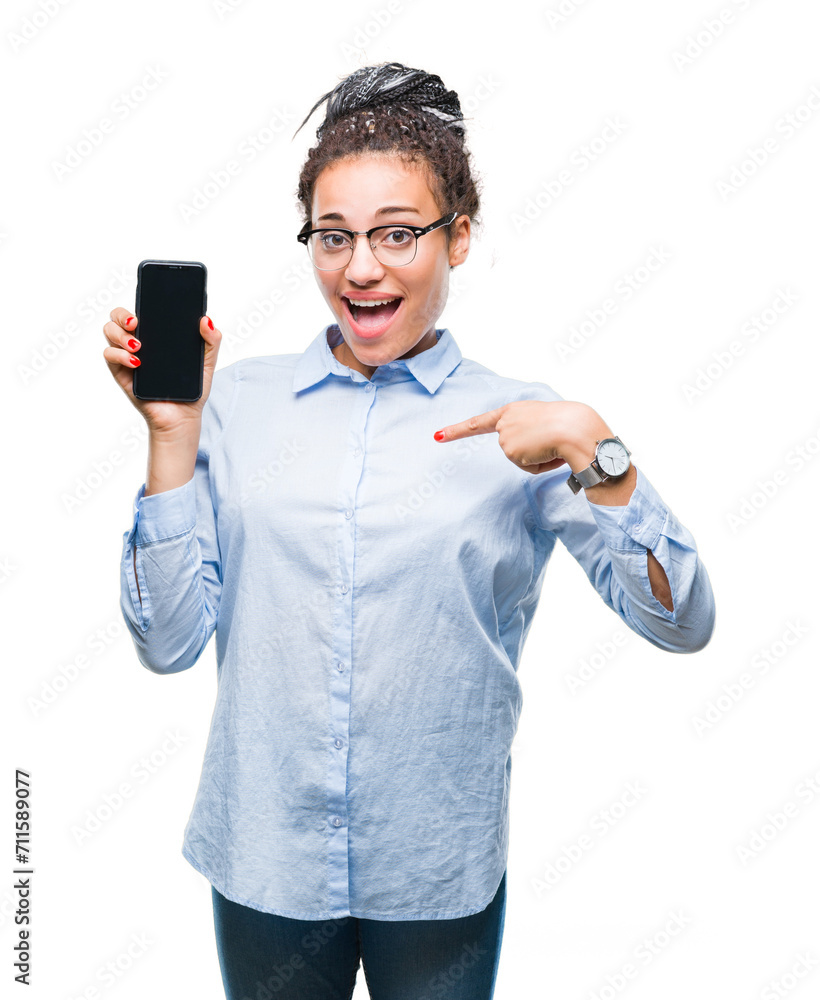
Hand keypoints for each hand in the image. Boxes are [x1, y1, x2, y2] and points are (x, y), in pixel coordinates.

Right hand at [102, 306, 221, 434]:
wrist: (183, 417)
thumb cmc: (192, 389)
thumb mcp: (207, 362)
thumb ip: (212, 340)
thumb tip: (206, 319)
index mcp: (156, 335)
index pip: (141, 310)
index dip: (138, 302)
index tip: (147, 304)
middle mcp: (138, 342)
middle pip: (118, 317)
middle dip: (123, 314)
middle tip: (136, 323)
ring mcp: (127, 356)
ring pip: (109, 331)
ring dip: (120, 334)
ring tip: (138, 346)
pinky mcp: (121, 373)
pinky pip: (109, 355)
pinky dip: (119, 355)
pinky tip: (136, 362)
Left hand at [433, 400, 608, 474]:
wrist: (575, 427)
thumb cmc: (570, 423)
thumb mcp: (548, 421)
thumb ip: (533, 433)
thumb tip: (535, 452)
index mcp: (513, 410)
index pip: (480, 422)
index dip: (457, 430)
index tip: (437, 436)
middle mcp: (504, 421)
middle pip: (513, 449)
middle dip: (533, 452)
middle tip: (549, 440)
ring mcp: (505, 436)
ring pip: (520, 460)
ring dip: (538, 458)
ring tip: (552, 444)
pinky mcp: (510, 451)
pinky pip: (527, 468)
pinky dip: (540, 466)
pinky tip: (549, 452)